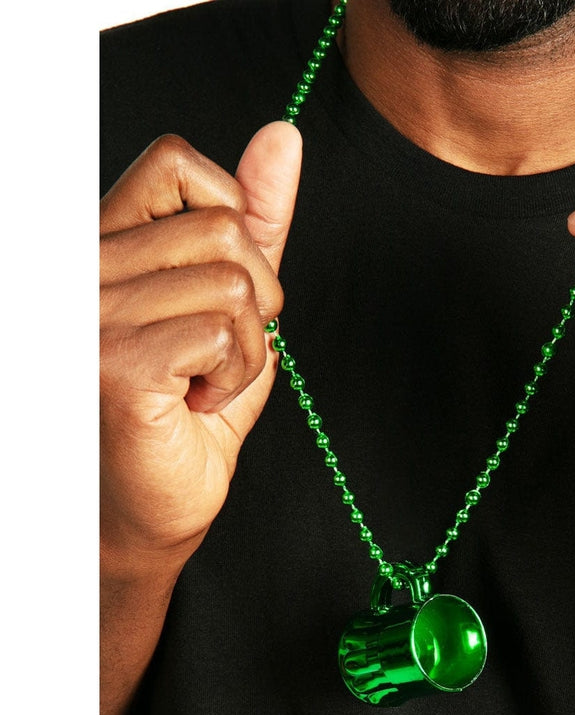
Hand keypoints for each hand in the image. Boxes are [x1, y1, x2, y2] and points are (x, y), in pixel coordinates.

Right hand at [100, 123, 301, 577]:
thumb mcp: (231, 304)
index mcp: (106, 245)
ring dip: (246, 349)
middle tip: (219, 354)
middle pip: (224, 229)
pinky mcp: (115, 362)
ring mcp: (91, 314)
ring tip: (204, 383)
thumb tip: (282, 138)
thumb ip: (253, 226)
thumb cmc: (186, 412)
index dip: (234, 214)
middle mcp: (85, 269)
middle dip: (256, 301)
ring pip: (232, 284)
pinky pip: (223, 333)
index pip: (177, 163)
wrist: (150, 507)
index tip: (229, 284)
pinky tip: (197, 404)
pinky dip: (235, 378)